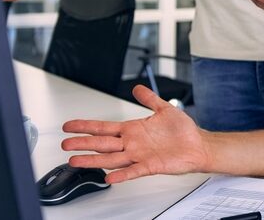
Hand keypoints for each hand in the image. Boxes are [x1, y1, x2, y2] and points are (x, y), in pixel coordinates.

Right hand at [61, 85, 209, 183]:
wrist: (198, 145)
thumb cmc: (182, 131)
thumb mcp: (164, 109)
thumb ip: (149, 99)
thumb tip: (137, 88)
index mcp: (133, 130)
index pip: (104, 127)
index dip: (86, 126)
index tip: (70, 126)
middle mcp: (132, 144)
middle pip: (102, 144)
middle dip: (82, 143)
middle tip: (65, 144)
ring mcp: (139, 155)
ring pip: (111, 159)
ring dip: (93, 160)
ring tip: (75, 161)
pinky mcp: (150, 165)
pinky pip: (132, 171)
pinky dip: (121, 174)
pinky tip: (109, 177)